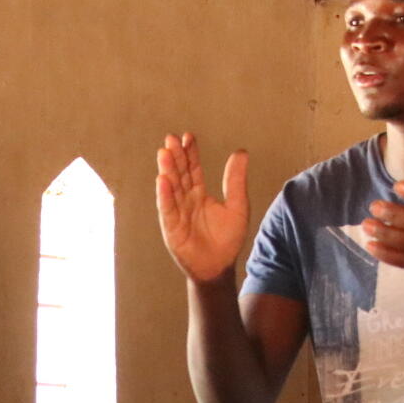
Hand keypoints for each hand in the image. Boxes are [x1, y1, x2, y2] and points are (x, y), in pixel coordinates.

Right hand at [156, 133, 250, 284]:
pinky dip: (164, 195)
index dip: (190, 153)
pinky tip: (162, 180)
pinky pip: (167, 209)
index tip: (188, 136)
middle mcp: (185, 200)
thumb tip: (241, 152)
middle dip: (175, 157)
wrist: (219, 266)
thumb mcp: (237, 206)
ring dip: (167, 171)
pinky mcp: (171, 228)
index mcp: (198, 193)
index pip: (192, 169)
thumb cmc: (227, 239)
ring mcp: (177, 213)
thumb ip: (235, 180)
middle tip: (171, 139)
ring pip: (171, 188)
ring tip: (165, 154)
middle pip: (179, 174)